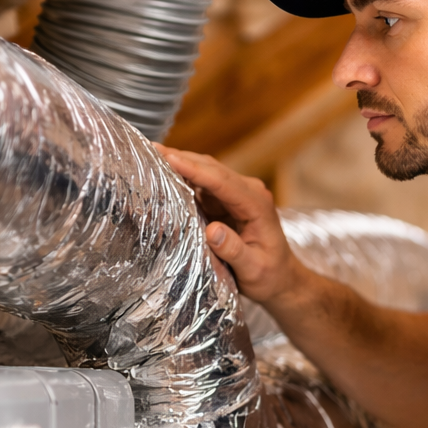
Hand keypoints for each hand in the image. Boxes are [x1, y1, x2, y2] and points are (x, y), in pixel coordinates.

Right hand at [155, 145, 304, 305]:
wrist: (281, 278)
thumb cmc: (270, 275)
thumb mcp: (254, 269)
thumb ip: (235, 251)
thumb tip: (213, 231)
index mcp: (257, 204)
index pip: (222, 181)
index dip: (194, 169)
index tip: (168, 158)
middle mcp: (248, 192)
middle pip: (210, 168)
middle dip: (180, 158)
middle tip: (147, 150)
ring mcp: (236, 195)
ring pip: (204, 172)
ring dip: (178, 164)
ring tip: (147, 156)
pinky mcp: (224, 201)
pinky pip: (200, 185)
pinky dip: (181, 178)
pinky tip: (160, 174)